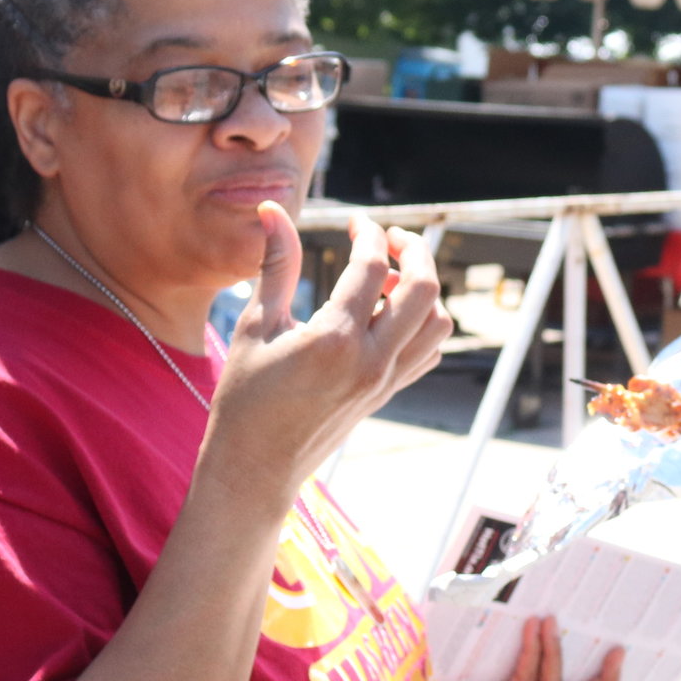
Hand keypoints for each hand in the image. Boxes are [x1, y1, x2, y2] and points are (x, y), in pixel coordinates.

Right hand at [202, 207, 451, 512]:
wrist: (255, 469)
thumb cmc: (243, 400)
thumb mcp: (255, 326)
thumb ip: (274, 265)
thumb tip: (271, 211)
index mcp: (334, 339)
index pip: (373, 266)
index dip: (368, 233)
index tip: (355, 222)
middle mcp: (370, 360)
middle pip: (425, 287)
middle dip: (414, 250)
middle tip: (390, 237)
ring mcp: (385, 381)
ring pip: (436, 322)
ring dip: (422, 290)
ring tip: (387, 280)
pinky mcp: (387, 395)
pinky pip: (427, 352)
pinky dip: (422, 324)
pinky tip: (388, 315)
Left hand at [432, 616, 623, 680]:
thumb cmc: (445, 661)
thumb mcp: (491, 644)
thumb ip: (517, 631)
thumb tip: (536, 588)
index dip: (603, 680)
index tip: (619, 651)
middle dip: (603, 679)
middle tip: (617, 649)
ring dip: (555, 649)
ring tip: (550, 617)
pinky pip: (527, 680)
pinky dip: (533, 652)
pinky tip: (531, 626)